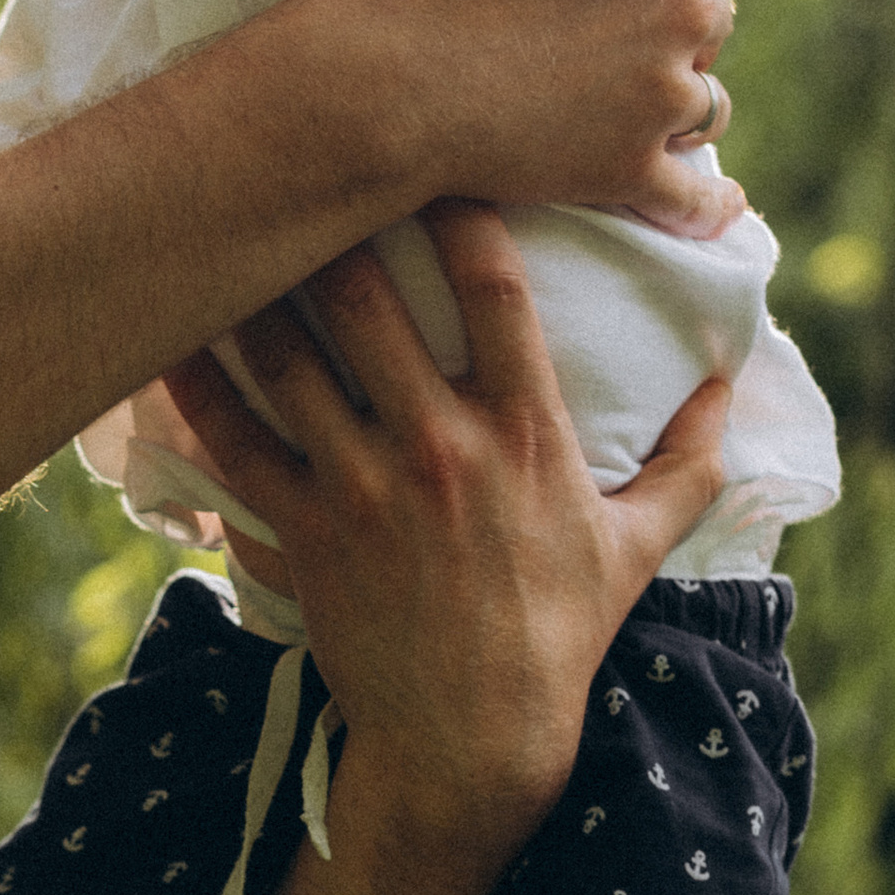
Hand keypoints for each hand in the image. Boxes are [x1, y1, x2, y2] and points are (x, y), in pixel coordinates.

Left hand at [164, 205, 729, 879]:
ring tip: (225, 228)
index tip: (431, 153)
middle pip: (370, 301)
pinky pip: (233, 444)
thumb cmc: (557, 636)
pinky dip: (195, 386)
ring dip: (254, 288)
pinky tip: (163, 333)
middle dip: (332, 225)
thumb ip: (689, 459)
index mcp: (526, 432)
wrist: (473, 741)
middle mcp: (441, 448)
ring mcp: (364, 491)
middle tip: (301, 170)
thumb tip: (731, 384)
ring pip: (289, 359)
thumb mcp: (638, 547)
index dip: (460, 205)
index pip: (494, 288)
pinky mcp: (304, 534)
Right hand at [339, 0, 741, 239]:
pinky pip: (692, 198)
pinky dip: (705, 204)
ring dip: (685, 108)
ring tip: (655, 117)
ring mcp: (657, 99)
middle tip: (634, 44)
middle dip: (681, 31)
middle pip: (713, 19)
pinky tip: (715, 208)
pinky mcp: (628, 172)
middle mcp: (675, 13)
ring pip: (710, 105)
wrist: (381, 81)